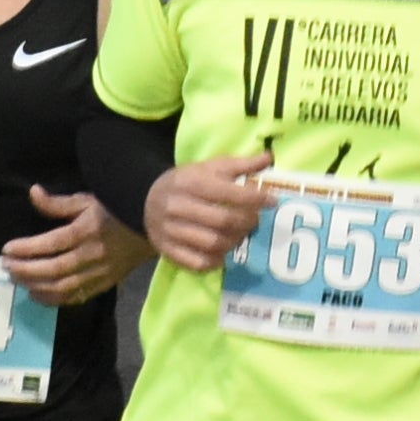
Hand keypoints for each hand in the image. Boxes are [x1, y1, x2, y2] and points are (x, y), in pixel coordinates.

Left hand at [2, 184, 131, 307]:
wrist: (155, 225)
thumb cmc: (117, 208)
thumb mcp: (88, 200)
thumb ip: (57, 203)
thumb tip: (33, 193)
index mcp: (86, 231)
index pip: (50, 244)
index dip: (26, 249)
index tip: (7, 250)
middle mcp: (92, 255)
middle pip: (53, 269)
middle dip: (26, 270)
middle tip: (7, 267)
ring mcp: (99, 272)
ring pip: (63, 287)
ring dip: (36, 286)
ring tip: (18, 280)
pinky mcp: (105, 284)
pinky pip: (77, 297)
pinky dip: (55, 299)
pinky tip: (38, 294)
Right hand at [140, 154, 273, 271]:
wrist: (147, 198)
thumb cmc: (187, 182)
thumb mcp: (209, 168)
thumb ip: (240, 164)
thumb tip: (269, 157)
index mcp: (191, 182)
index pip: (229, 193)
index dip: (255, 198)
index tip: (272, 200)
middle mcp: (179, 206)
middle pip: (224, 221)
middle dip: (247, 222)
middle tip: (255, 221)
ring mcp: (171, 231)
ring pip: (213, 244)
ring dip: (235, 242)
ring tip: (241, 235)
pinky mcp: (168, 250)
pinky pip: (198, 262)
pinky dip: (216, 260)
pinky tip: (223, 252)